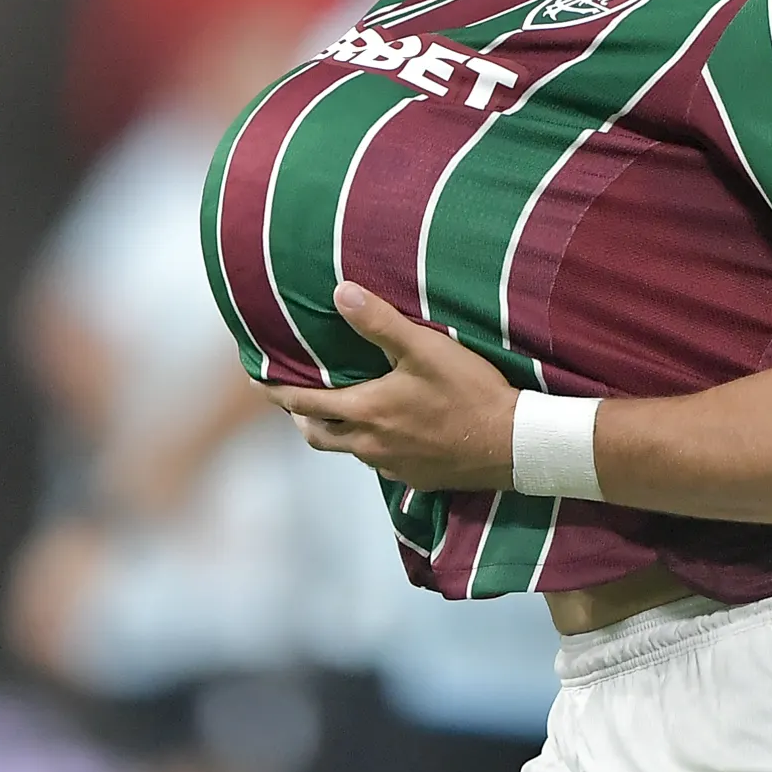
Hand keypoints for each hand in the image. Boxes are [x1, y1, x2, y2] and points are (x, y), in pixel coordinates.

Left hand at [264, 282, 519, 491]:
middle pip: (317, 435)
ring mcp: (393, 465)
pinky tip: (393, 433)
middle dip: (302, 417)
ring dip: (338, 431)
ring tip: (345, 410)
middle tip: (297, 399)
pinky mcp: (417, 478)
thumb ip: (380, 323)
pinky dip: (374, 446)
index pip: (303, 403)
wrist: (513, 444)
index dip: (276, 391)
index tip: (257, 380)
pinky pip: (381, 463)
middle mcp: (370, 444)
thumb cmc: (470, 392)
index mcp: (365, 411)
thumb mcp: (425, 348)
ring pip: (349, 450)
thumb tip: (339, 293)